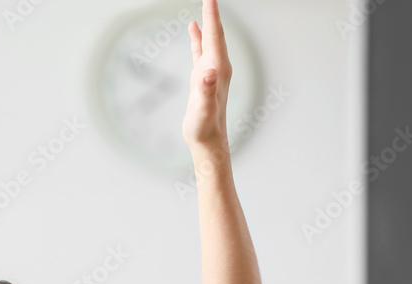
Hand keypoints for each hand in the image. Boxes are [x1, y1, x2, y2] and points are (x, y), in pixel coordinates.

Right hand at [181, 0, 232, 150]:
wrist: (208, 141)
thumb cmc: (205, 128)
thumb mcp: (203, 109)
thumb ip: (206, 90)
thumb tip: (207, 72)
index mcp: (218, 69)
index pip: (215, 36)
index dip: (212, 16)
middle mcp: (217, 67)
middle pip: (216, 33)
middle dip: (212, 12)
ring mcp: (211, 71)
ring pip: (210, 39)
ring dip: (207, 21)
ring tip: (205, 3)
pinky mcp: (203, 78)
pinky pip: (201, 50)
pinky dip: (198, 37)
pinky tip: (194, 29)